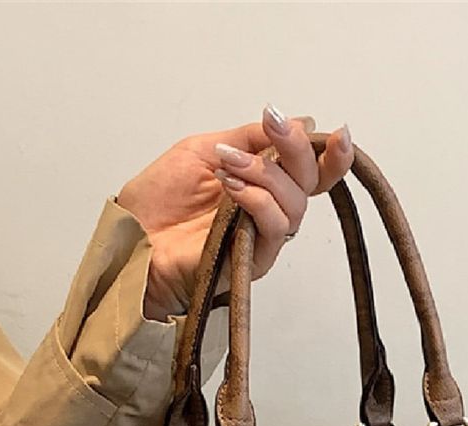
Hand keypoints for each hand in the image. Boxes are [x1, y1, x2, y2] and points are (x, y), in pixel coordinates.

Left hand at [116, 107, 353, 320]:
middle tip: (271, 126)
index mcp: (261, 183)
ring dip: (267, 175)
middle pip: (308, 183)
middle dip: (294, 149)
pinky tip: (232, 187)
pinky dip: (258, 201)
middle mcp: (267, 210)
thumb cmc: (159, 200)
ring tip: (230, 164)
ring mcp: (260, 237)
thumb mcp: (205, 147)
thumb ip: (250, 137)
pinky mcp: (252, 261)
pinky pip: (274, 229)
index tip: (336, 133)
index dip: (332, 155)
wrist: (131, 238)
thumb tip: (297, 122)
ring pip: (295, 205)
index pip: (309, 171)